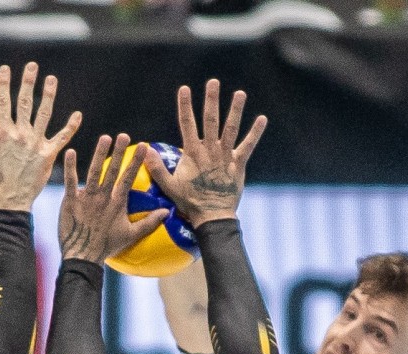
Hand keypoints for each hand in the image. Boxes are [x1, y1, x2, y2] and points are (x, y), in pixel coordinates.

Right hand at [0, 63, 81, 212]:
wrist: (9, 203)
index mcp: (2, 133)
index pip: (2, 101)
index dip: (3, 83)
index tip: (5, 68)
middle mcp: (21, 134)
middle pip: (25, 101)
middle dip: (27, 82)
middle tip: (32, 66)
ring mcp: (36, 143)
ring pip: (44, 113)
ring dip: (48, 95)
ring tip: (51, 80)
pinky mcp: (48, 154)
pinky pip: (62, 137)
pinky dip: (71, 126)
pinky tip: (78, 115)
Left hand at [57, 135, 164, 263]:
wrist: (82, 257)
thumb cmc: (106, 246)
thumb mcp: (131, 235)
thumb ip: (149, 222)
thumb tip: (167, 212)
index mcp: (117, 203)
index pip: (128, 178)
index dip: (136, 161)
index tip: (143, 145)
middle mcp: (103, 197)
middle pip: (112, 171)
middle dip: (119, 152)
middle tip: (123, 135)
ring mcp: (87, 199)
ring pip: (93, 172)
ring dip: (99, 154)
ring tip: (105, 138)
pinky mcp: (71, 202)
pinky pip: (71, 182)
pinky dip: (70, 168)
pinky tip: (70, 152)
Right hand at [143, 79, 266, 227]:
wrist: (212, 216)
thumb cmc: (189, 202)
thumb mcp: (169, 186)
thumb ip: (157, 167)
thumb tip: (145, 149)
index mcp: (193, 153)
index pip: (187, 124)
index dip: (185, 106)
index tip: (184, 89)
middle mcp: (210, 150)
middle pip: (211, 120)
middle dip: (211, 100)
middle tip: (213, 82)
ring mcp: (225, 156)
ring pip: (231, 129)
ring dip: (236, 110)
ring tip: (240, 93)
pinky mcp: (238, 164)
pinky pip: (248, 146)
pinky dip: (255, 133)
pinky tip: (262, 119)